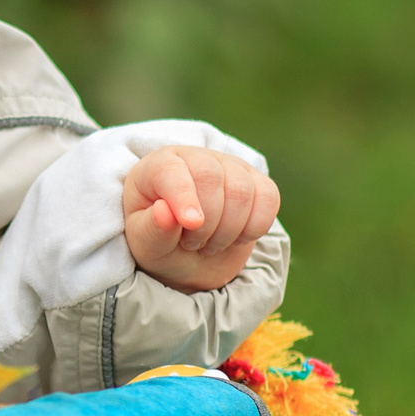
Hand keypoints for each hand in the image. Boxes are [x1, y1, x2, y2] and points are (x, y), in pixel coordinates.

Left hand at [122, 146, 279, 293]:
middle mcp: (196, 158)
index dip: (183, 197)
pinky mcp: (257, 183)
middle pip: (210, 177)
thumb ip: (152, 229)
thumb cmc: (161, 242)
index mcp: (158, 166)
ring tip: (209, 244)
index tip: (191, 224)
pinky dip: (255, 227)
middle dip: (206, 222)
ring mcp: (230, 167)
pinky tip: (236, 239)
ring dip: (228, 230)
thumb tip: (164, 212)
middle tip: (192, 244)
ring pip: (242, 190)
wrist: (189, 257)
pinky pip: (269, 198)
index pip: (171, 171)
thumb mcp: (146, 244)